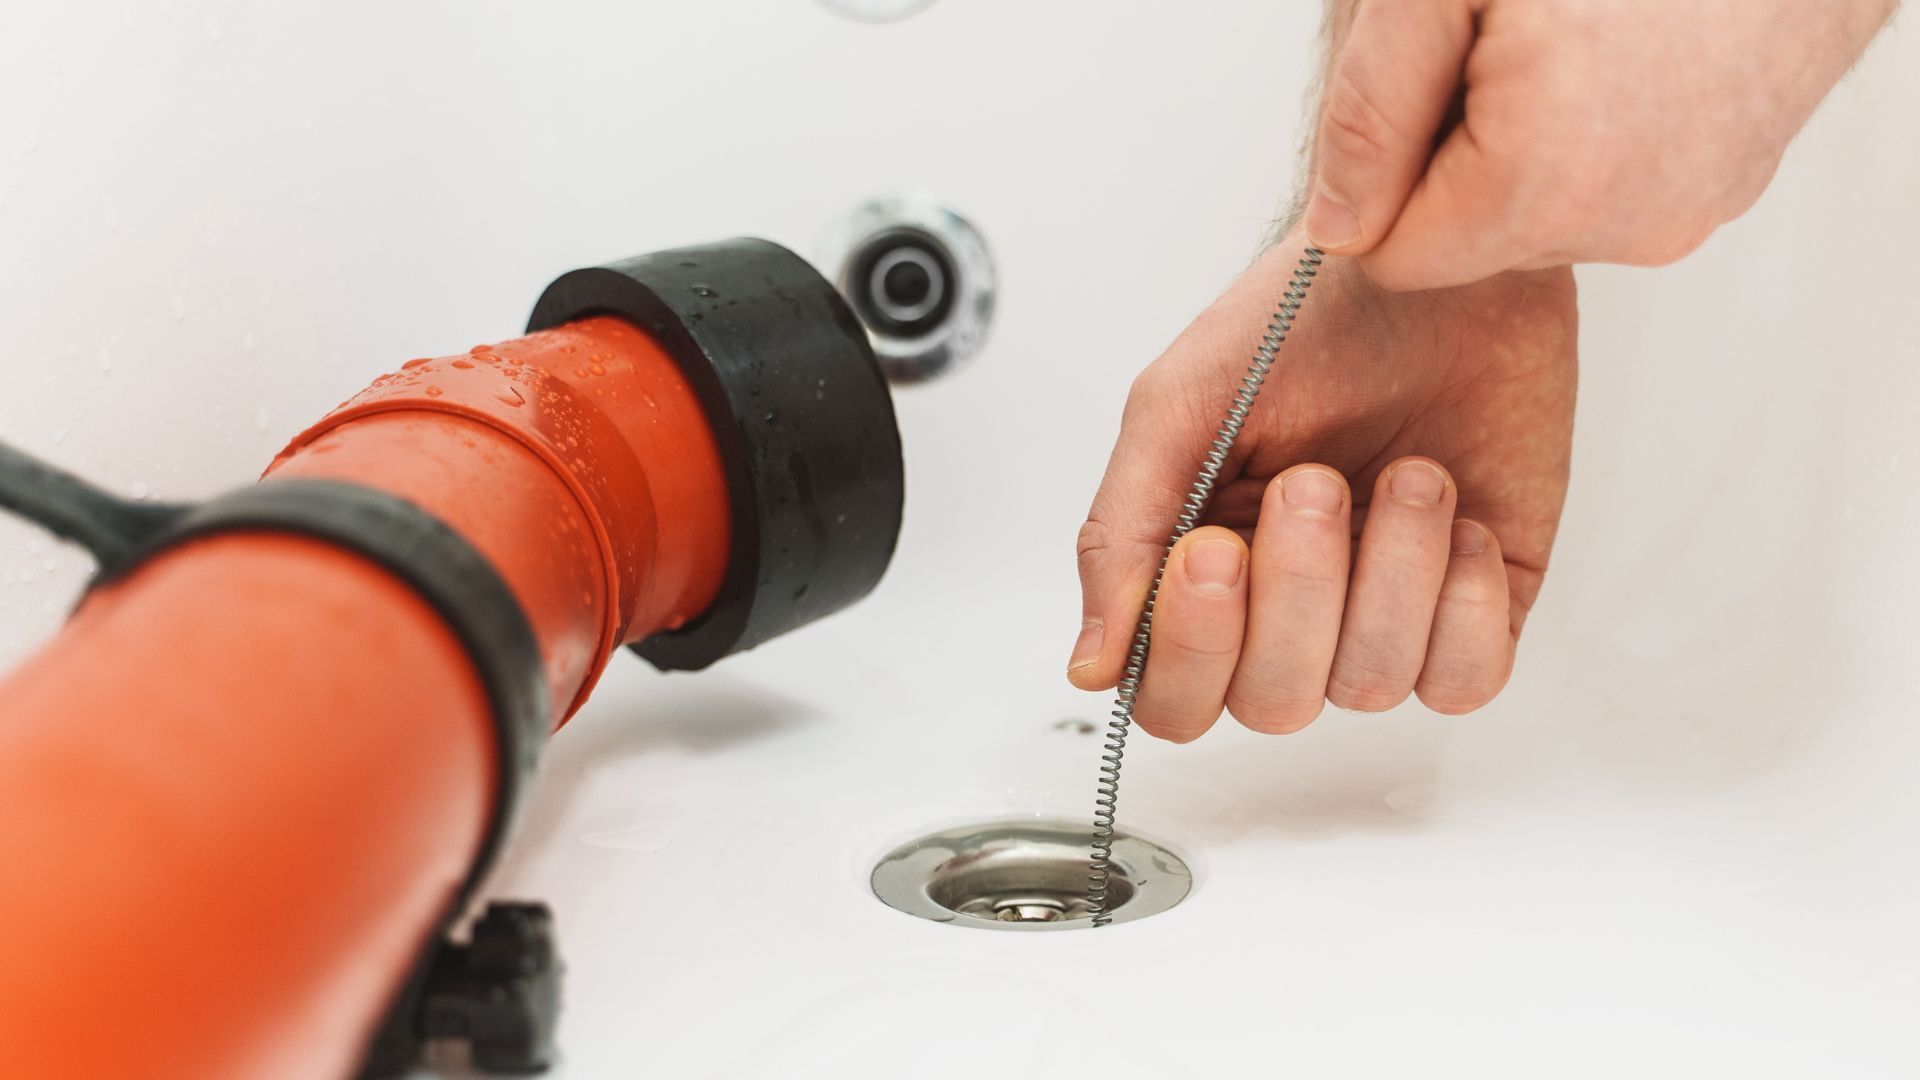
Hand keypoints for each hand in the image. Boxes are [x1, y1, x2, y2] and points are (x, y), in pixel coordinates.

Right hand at [1068, 239, 1576, 740]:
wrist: (1435, 257)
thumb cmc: (1302, 317)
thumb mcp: (1176, 408)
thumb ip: (1120, 536)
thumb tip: (1090, 667)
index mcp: (1202, 575)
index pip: (1173, 698)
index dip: (1192, 651)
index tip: (1212, 550)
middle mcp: (1289, 612)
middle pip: (1271, 704)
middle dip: (1297, 593)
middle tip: (1315, 483)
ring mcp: (1384, 614)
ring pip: (1370, 685)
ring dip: (1390, 570)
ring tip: (1408, 473)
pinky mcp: (1475, 604)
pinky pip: (1466, 680)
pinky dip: (1459, 602)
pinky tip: (1457, 518)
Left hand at [1303, 0, 1894, 289]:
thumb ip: (1371, 115)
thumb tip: (1338, 223)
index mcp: (1544, 184)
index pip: (1396, 258)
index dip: (1385, 172)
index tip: (1425, 85)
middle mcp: (1626, 223)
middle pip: (1470, 243)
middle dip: (1457, 156)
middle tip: (1499, 47)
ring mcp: (1684, 211)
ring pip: (1540, 220)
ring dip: (1524, 146)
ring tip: (1568, 43)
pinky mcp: (1724, 188)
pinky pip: (1612, 192)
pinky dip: (1594, 137)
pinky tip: (1619, 56)